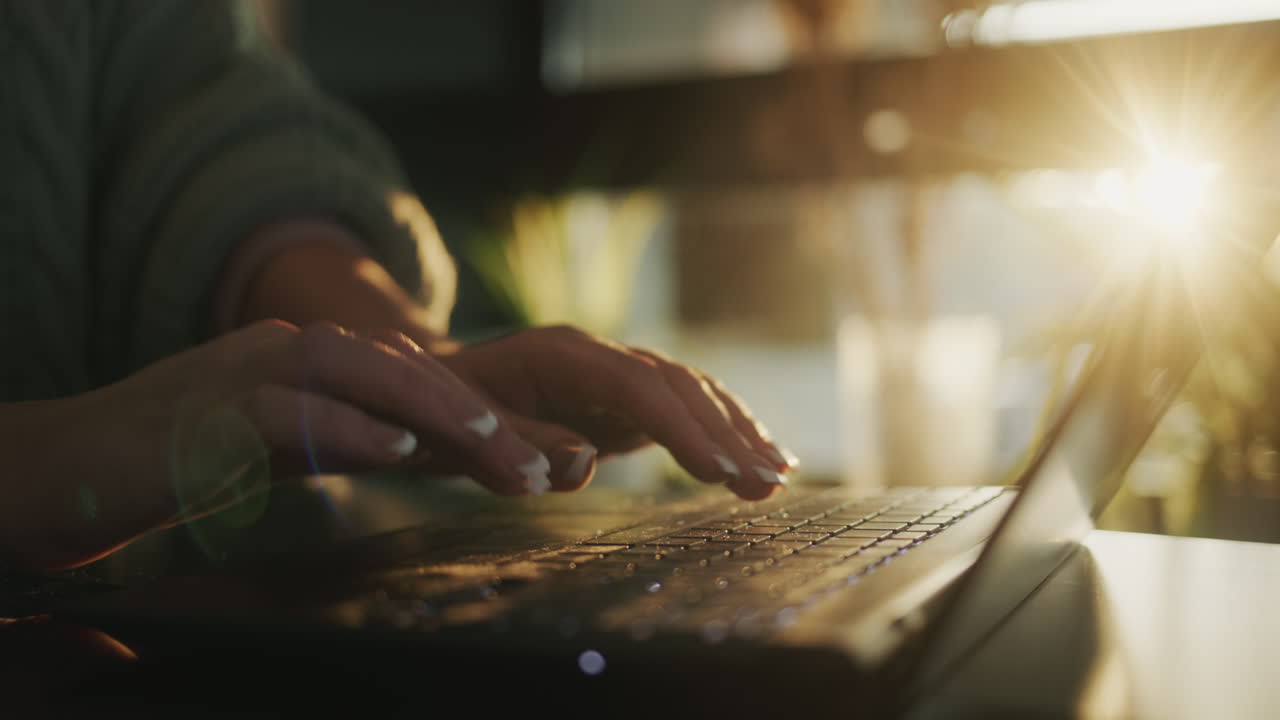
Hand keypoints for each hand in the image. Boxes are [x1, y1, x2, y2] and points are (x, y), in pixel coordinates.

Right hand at [1, 320, 551, 569]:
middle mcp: (289, 351)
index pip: (415, 377)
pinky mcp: (204, 414)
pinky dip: (342, 424)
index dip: (486, 414)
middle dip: (481, 415)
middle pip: (402, 367)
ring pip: (357, 372)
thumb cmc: (187, 457)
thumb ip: (358, 435)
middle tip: (546, 464)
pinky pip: (283, 409)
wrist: (68, 462)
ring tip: (497, 449)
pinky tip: (393, 446)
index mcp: (314, 358)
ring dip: (434, 409)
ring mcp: (245, 374)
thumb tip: (437, 447)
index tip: (549, 458)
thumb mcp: (290, 442)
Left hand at [420, 325, 798, 500]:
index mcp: (558, 355)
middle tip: (765, 484)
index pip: (634, 385)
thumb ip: (518, 444)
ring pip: (691, 390)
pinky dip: (727, 431)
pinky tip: (763, 460)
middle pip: (675, 383)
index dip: (679, 426)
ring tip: (778, 477)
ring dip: (737, 432)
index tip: (718, 470)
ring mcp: (617, 371)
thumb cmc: (446, 415)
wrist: (441, 388)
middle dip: (724, 433)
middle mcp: (598, 354)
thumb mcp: (462, 432)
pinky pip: (687, 407)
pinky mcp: (627, 397)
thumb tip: (581, 462)